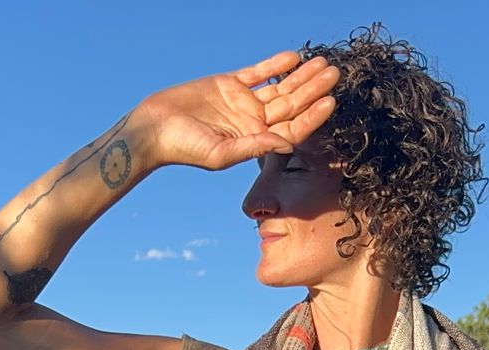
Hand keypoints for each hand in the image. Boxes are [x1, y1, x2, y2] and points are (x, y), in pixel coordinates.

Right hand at [132, 51, 339, 173]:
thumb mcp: (221, 153)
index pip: (292, 129)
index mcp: (255, 142)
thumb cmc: (184, 148)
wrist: (154, 129)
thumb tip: (286, 144)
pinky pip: (258, 73)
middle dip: (313, 90)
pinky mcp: (229, 85)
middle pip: (291, 105)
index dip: (312, 116)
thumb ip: (254, 147)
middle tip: (335, 74)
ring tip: (322, 63)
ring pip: (279, 87)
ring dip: (301, 76)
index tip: (331, 101)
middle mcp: (253, 123)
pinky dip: (274, 65)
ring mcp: (242, 103)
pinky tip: (293, 57)